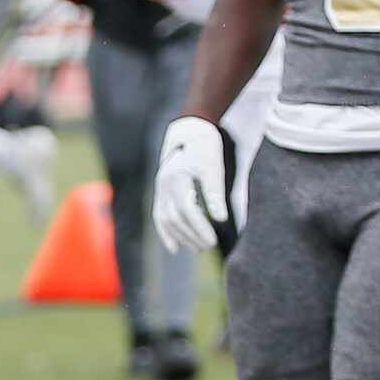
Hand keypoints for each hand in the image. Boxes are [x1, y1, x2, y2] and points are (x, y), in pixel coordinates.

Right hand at [151, 116, 230, 253]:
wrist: (189, 131)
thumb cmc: (205, 148)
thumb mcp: (214, 167)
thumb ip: (215, 193)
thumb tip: (221, 219)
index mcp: (177, 178)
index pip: (187, 209)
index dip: (199, 227)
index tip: (213, 240)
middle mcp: (164, 185)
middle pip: (176, 218)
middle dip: (191, 235)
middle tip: (208, 246)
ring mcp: (159, 189)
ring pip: (166, 219)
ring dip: (180, 236)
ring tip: (197, 248)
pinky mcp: (160, 192)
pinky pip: (159, 216)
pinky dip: (166, 233)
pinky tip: (174, 247)